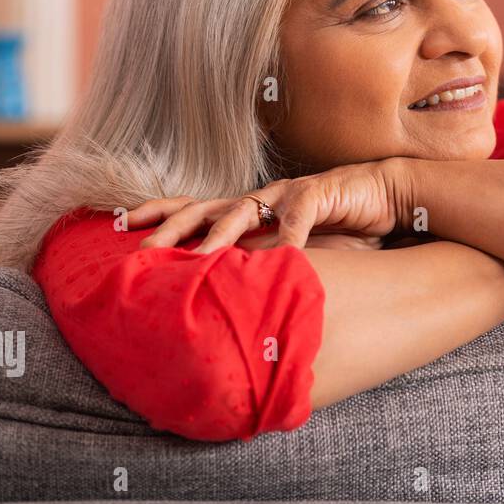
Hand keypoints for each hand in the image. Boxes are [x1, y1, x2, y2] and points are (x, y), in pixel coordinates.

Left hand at [131, 160, 403, 252]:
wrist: (384, 196)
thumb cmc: (338, 231)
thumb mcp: (294, 257)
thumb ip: (267, 275)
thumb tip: (236, 310)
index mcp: (246, 213)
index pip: (191, 210)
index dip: (157, 216)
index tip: (118, 228)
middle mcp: (257, 200)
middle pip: (201, 209)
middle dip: (169, 228)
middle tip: (140, 250)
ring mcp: (285, 195)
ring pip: (242, 209)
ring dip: (220, 234)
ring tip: (202, 257)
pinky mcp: (318, 194)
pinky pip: (298, 214)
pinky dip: (289, 235)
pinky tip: (284, 254)